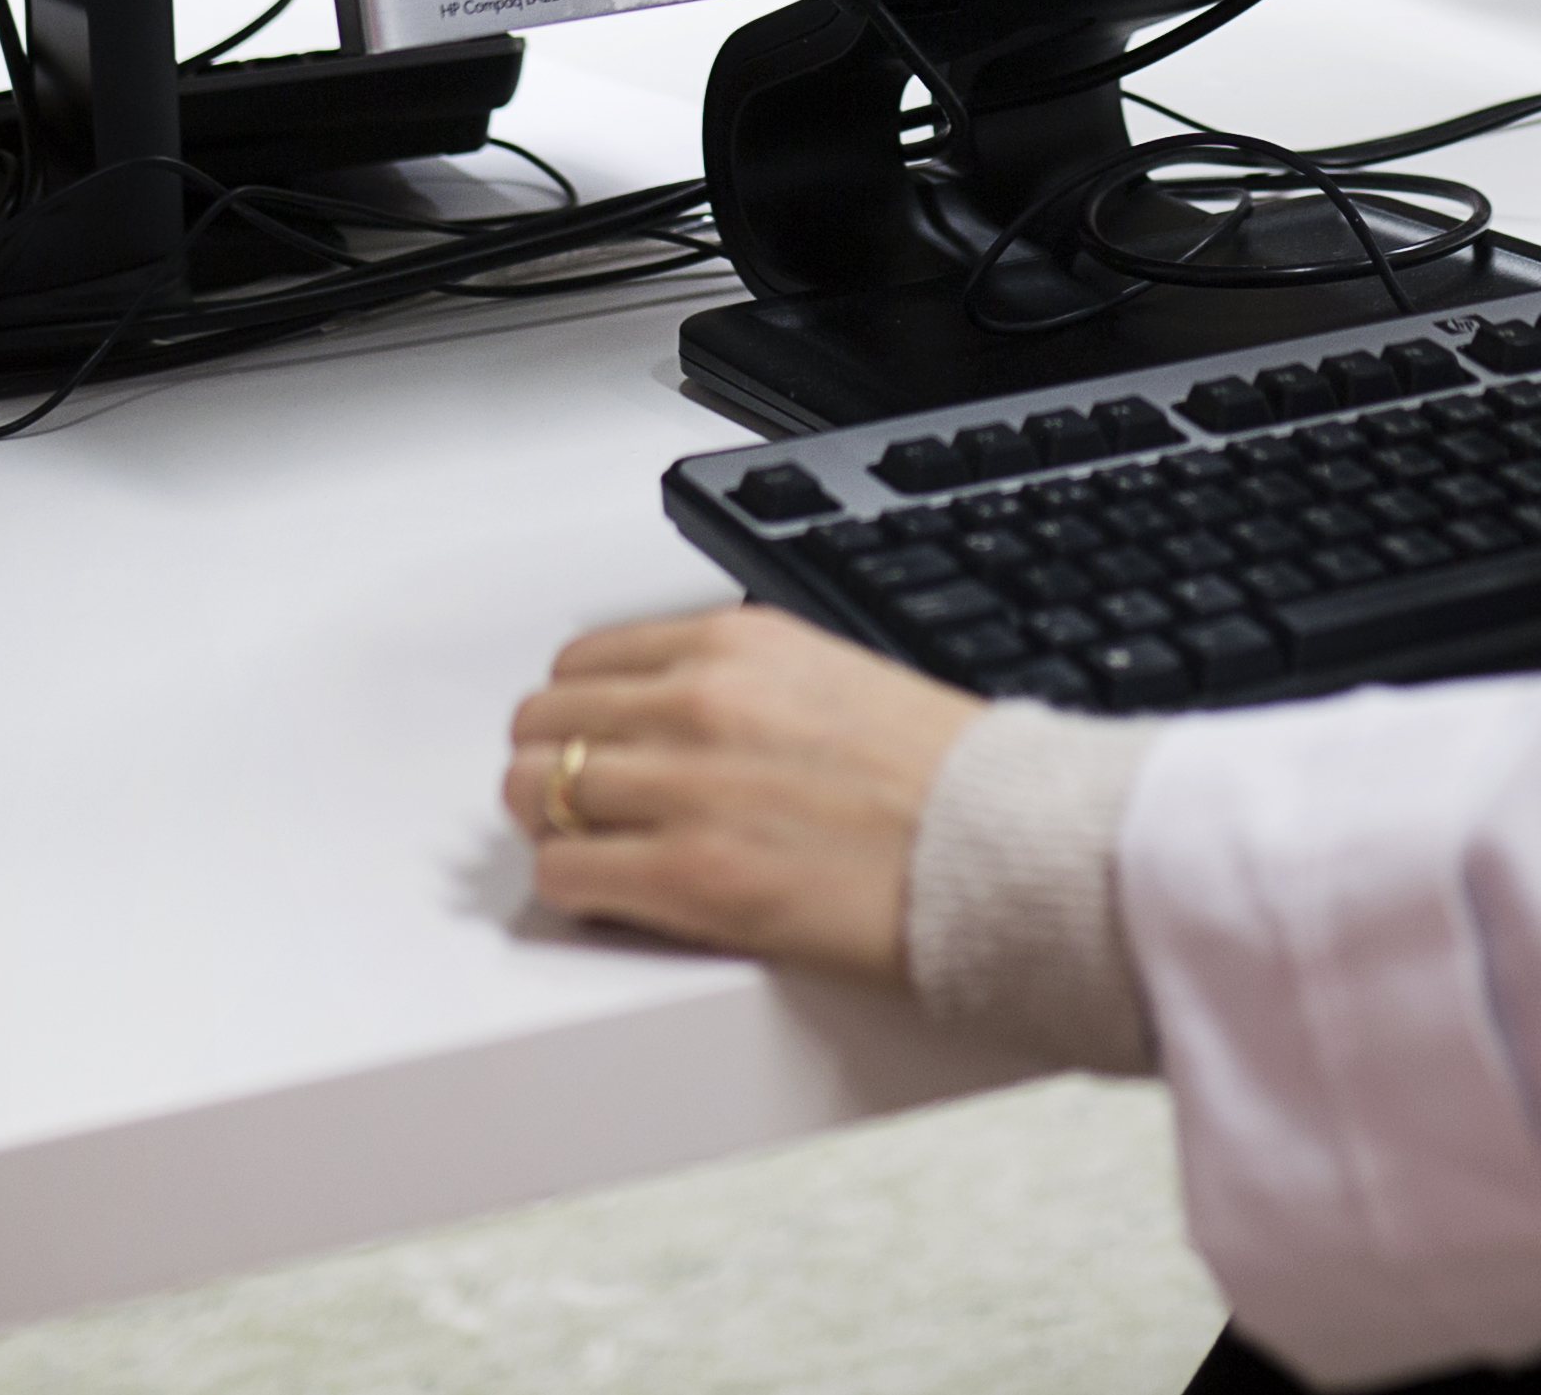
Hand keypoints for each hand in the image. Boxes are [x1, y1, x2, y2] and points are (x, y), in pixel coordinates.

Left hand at [505, 603, 983, 976]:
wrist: (1003, 850)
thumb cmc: (940, 781)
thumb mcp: (830, 678)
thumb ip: (738, 684)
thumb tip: (664, 711)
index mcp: (734, 645)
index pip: (582, 662)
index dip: (579, 714)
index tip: (592, 744)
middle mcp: (699, 701)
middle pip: (544, 723)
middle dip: (556, 766)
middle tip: (584, 807)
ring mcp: (687, 789)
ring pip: (537, 793)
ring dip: (557, 826)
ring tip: (599, 853)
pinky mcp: (688, 878)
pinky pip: (563, 875)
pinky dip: (576, 888)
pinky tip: (618, 896)